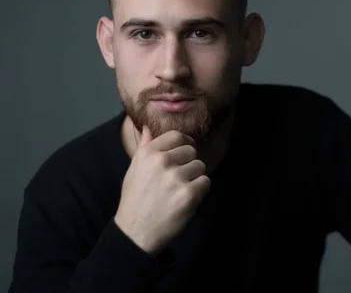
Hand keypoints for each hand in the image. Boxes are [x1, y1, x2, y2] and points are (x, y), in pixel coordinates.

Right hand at [114, 126, 210, 255]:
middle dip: (189, 164)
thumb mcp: (134, 170)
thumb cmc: (136, 200)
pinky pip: (206, 183)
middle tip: (179, 180)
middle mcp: (162, 162)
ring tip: (180, 191)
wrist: (135, 233)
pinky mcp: (189, 194)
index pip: (177, 136)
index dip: (186, 143)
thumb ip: (145, 147)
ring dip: (195, 178)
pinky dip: (200, 191)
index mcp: (148, 154)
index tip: (186, 153)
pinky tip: (186, 200)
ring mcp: (176, 178)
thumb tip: (148, 127)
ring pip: (200, 167)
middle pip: (192, 151)